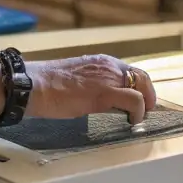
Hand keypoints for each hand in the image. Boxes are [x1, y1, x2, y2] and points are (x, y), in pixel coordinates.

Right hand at [26, 55, 156, 123]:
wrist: (33, 85)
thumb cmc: (48, 85)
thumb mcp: (78, 78)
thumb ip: (93, 83)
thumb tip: (102, 98)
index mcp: (102, 61)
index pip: (131, 70)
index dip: (140, 86)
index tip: (139, 101)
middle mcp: (109, 65)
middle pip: (142, 77)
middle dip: (148, 95)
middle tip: (145, 111)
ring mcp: (108, 78)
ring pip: (141, 87)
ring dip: (145, 105)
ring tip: (137, 118)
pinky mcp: (104, 93)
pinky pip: (135, 101)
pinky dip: (138, 113)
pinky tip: (131, 121)